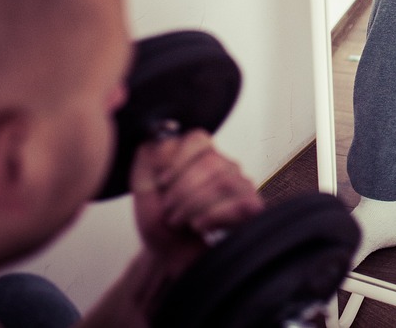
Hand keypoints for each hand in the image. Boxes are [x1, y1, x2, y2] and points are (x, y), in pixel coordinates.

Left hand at [129, 129, 264, 278]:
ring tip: (180, 221)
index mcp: (199, 157)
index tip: (162, 183)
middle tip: (170, 211)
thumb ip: (146, 160)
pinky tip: (199, 226)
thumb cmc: (161, 226)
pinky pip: (239, 203)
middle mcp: (224, 166)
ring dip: (194, 205)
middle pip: (211, 162)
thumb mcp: (143, 191)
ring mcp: (240, 186)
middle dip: (183, 190)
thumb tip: (158, 137)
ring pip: (223, 182)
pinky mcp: (251, 208)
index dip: (178, 160)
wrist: (172, 258)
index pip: (199, 139)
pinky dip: (212, 216)